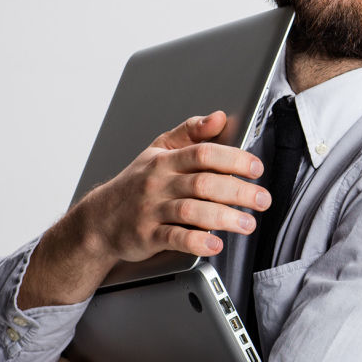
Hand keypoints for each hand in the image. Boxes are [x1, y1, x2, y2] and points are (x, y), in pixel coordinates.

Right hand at [18, 111, 267, 308]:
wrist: (98, 220)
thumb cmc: (135, 184)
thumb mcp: (158, 151)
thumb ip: (190, 133)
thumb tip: (219, 117)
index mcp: (165, 161)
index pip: (203, 154)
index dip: (233, 159)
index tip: (256, 168)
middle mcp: (158, 183)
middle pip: (203, 184)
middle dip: (238, 191)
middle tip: (262, 199)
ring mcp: (152, 210)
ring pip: (192, 211)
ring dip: (224, 218)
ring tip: (247, 224)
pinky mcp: (147, 236)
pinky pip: (174, 238)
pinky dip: (196, 241)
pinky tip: (214, 244)